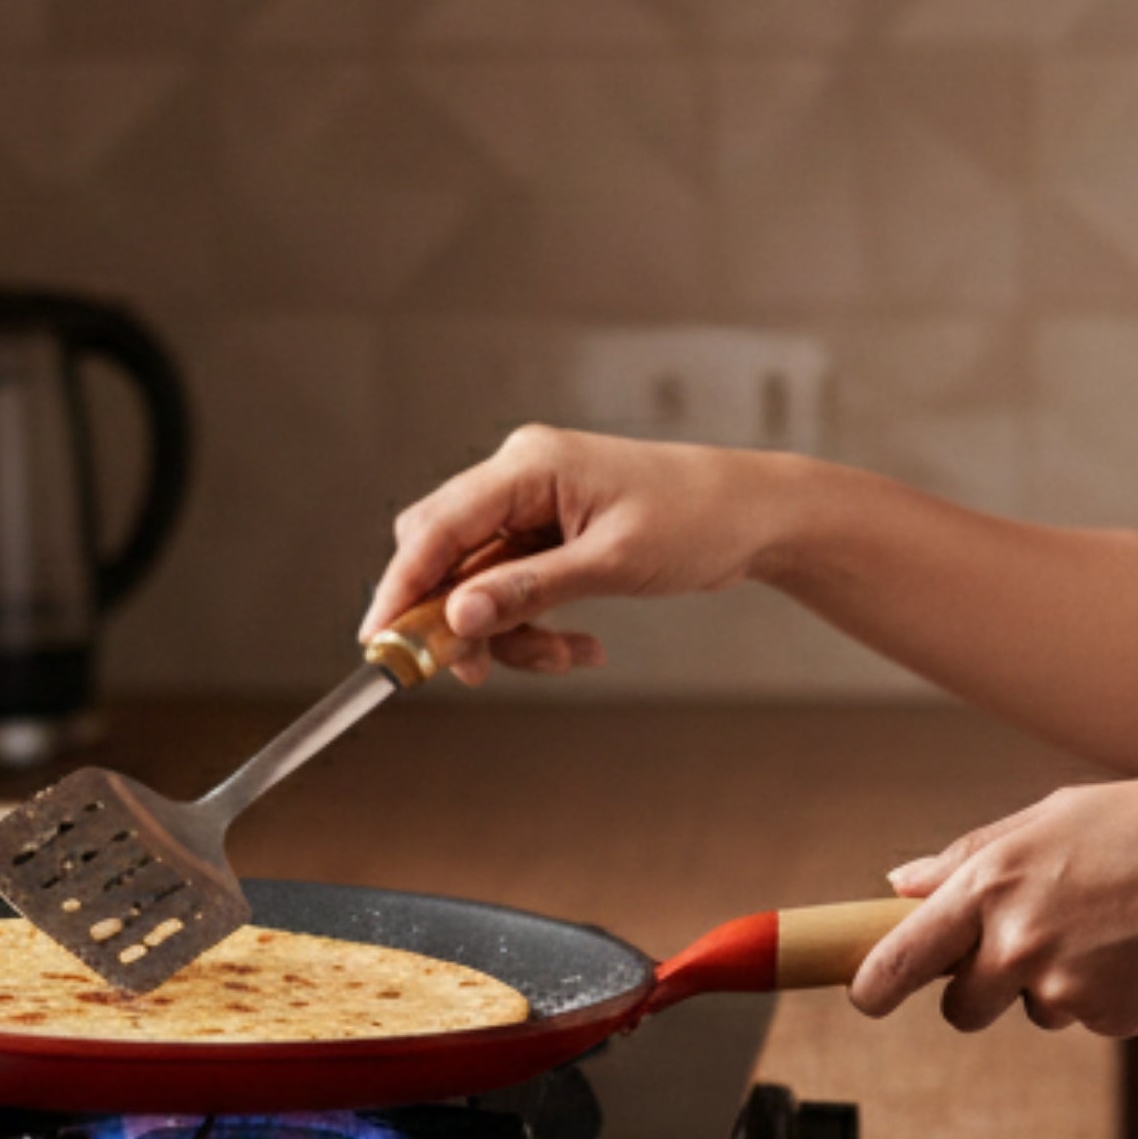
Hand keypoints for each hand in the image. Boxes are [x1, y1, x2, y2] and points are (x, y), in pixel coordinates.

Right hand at [363, 426, 801, 681]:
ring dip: (509, 632)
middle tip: (475, 673)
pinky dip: (535, 624)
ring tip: (567, 658)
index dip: (401, 586)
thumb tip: (458, 618)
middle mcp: (520, 477)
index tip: (380, 642)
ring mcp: (534, 506)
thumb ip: (529, 589)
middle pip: (445, 553)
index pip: (437, 527)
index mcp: (528, 465)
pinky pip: (514, 587)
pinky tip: (582, 648)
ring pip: (479, 582)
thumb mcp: (611, 562)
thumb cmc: (696, 522)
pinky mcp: (551, 534)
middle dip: (456, 619)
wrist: (757, 515)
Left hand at [850, 780, 1137, 1035]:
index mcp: (993, 881)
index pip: (901, 956)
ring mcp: (1068, 988)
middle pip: (961, 1008)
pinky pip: (1094, 1020)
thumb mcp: (1056, 816)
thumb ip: (972, 855)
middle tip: (1034, 946)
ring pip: (1037, 1011)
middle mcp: (1019, 941)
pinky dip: (1116, 994)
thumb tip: (899, 884)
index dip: (872, 985)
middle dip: (982, 992)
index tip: (863, 997)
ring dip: (1062, 984)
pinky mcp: (1115, 1019)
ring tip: (1120, 925)